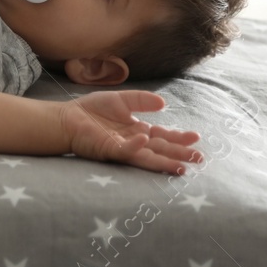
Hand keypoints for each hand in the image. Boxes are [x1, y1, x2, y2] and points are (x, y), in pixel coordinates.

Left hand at [57, 90, 204, 175]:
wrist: (67, 118)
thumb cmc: (92, 110)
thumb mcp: (122, 100)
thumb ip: (142, 100)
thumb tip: (164, 103)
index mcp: (138, 131)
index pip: (163, 136)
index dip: (179, 137)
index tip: (196, 137)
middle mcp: (134, 142)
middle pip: (161, 149)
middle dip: (179, 154)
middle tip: (199, 159)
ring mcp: (122, 149)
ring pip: (148, 157)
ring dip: (164, 161)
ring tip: (182, 167)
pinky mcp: (109, 151)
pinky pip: (125, 150)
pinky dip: (135, 146)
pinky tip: (145, 140)